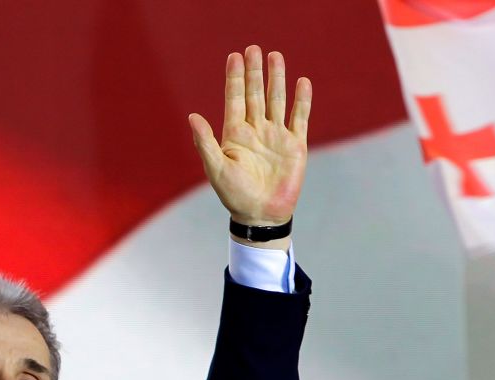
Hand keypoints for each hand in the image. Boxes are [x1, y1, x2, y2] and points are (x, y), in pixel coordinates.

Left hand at [189, 46, 311, 231]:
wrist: (261, 215)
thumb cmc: (235, 195)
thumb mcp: (216, 168)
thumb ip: (205, 142)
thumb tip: (192, 117)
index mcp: (235, 134)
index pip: (235, 99)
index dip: (235, 79)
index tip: (234, 56)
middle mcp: (256, 131)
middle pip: (256, 94)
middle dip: (255, 72)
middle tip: (254, 49)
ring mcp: (276, 136)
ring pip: (277, 100)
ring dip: (277, 79)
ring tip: (276, 56)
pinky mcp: (295, 145)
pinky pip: (299, 118)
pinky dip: (301, 101)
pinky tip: (302, 82)